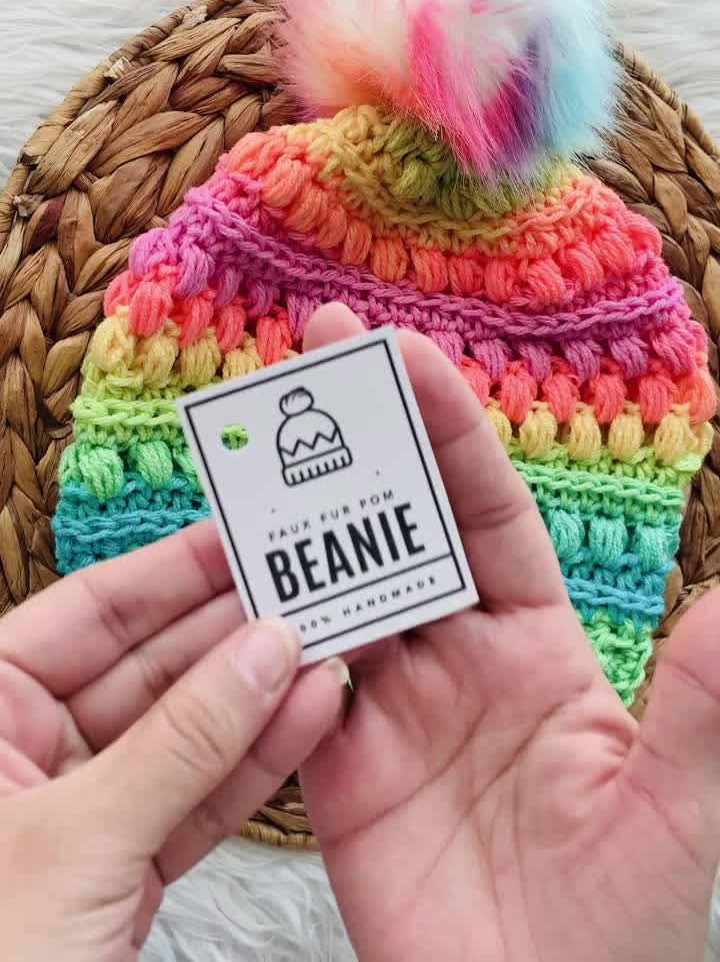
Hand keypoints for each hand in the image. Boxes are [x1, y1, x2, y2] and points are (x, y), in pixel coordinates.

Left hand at [0, 520, 344, 959]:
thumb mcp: (78, 842)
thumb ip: (182, 742)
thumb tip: (261, 651)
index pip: (86, 615)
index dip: (167, 573)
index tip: (240, 538)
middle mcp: (24, 751)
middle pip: (145, 667)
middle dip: (228, 634)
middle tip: (304, 589)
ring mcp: (81, 809)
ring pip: (183, 732)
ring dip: (256, 696)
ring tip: (325, 646)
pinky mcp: (123, 865)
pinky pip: (196, 796)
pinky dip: (253, 763)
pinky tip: (306, 717)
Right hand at [301, 304, 719, 961]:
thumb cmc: (623, 925)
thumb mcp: (674, 806)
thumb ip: (700, 701)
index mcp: (535, 641)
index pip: (485, 508)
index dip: (447, 428)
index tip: (405, 353)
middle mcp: (455, 656)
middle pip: (399, 523)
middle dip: (363, 435)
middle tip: (317, 348)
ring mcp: (389, 706)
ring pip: (334, 587)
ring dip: (301, 518)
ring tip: (259, 442)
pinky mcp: (332, 767)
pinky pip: (287, 682)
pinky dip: (264, 635)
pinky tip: (239, 581)